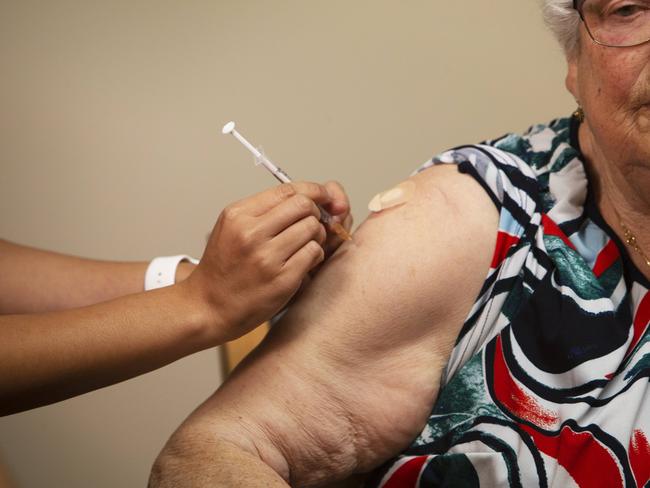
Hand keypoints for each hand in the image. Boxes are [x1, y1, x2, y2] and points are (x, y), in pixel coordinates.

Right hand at [184, 181, 348, 342]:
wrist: (208, 307)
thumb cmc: (224, 268)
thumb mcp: (232, 228)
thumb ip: (264, 211)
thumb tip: (306, 196)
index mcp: (238, 215)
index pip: (287, 190)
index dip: (313, 190)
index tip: (323, 196)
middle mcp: (251, 233)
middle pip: (304, 206)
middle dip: (316, 213)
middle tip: (313, 224)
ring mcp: (267, 257)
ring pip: (312, 228)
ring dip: (316, 236)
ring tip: (305, 245)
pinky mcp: (282, 279)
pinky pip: (314, 253)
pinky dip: (315, 255)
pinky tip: (303, 262)